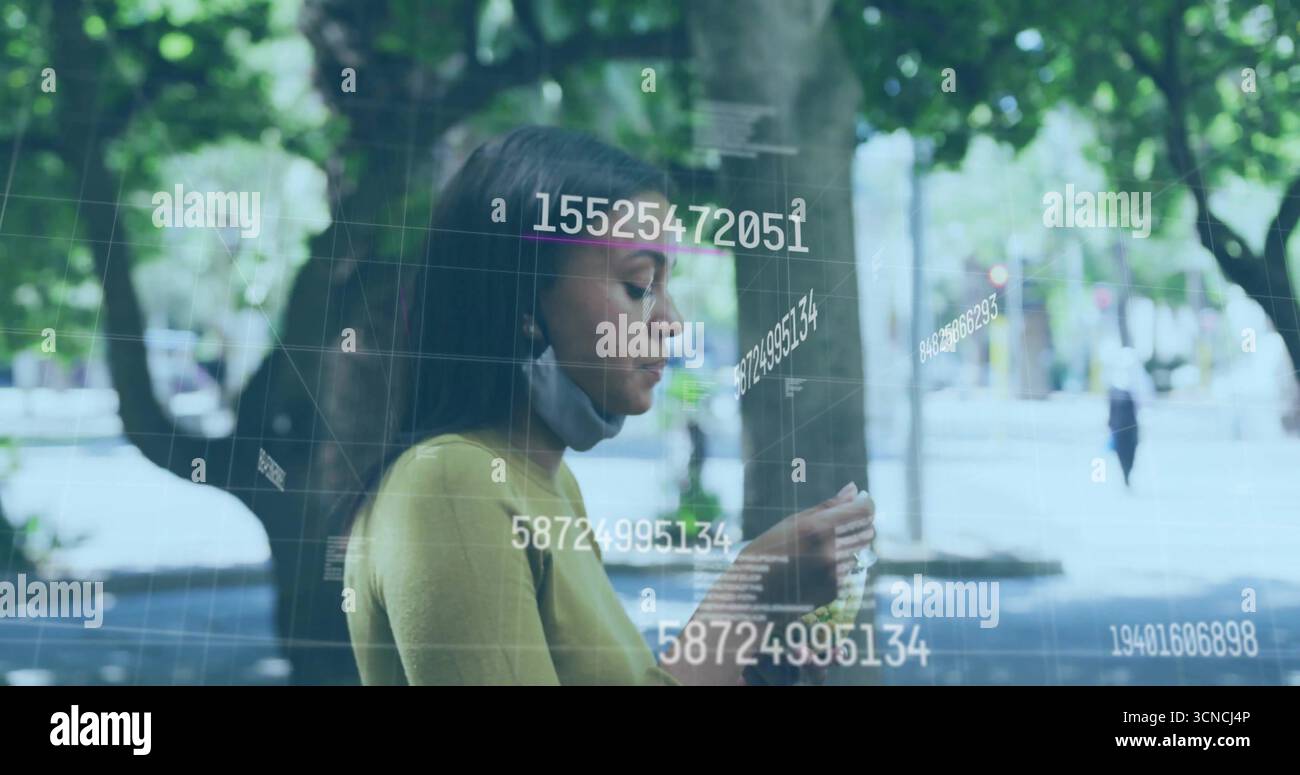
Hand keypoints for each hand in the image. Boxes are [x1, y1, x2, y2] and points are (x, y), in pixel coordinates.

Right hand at [661, 482, 875, 685]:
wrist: (751, 598)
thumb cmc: (765, 554)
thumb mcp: (791, 523)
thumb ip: (828, 507)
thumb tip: (855, 489)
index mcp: (818, 529)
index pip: (864, 511)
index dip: (865, 503)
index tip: (860, 500)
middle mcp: (830, 552)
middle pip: (867, 530)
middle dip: (856, 524)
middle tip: (834, 524)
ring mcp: (835, 574)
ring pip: (858, 550)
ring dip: (845, 545)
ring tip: (815, 548)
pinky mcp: (835, 591)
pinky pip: (846, 569)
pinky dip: (835, 564)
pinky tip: (811, 568)